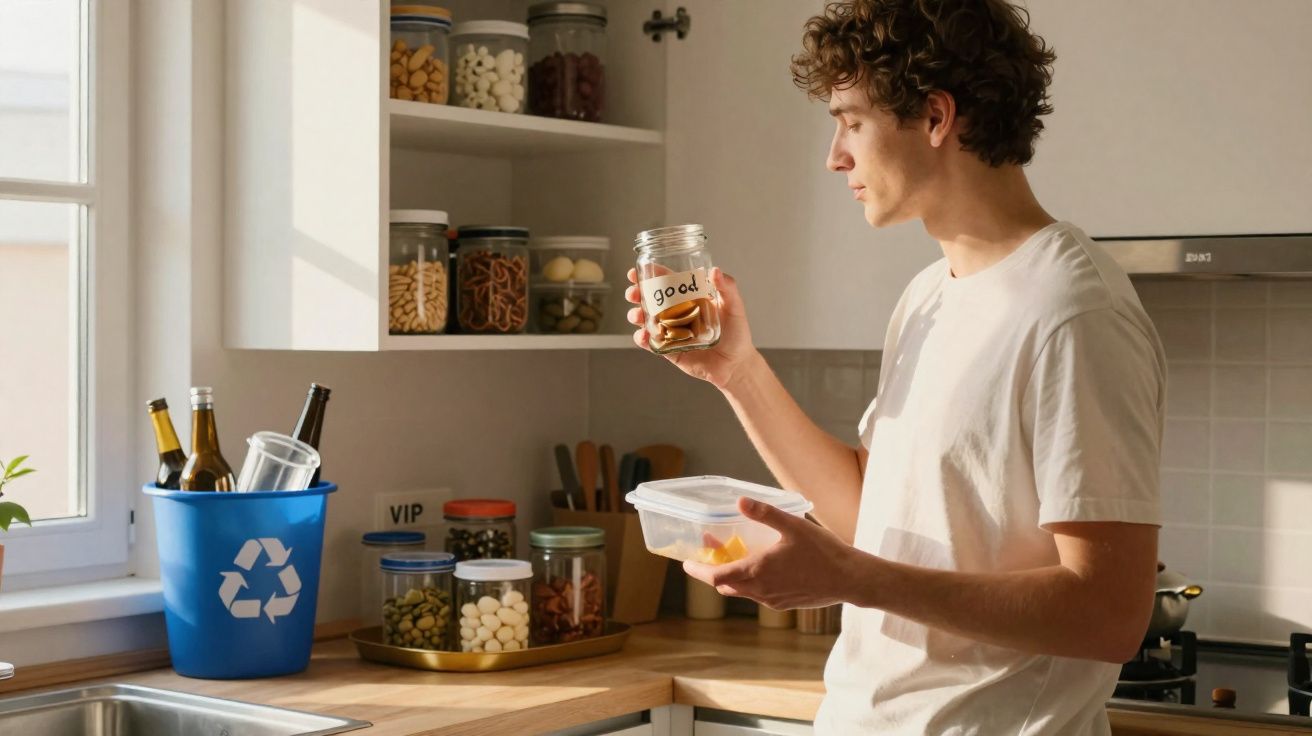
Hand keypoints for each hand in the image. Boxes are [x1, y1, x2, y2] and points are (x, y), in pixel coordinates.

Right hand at [625, 266, 758, 390]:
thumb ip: (728, 288)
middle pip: (650, 300)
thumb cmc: (737, 334)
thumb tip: (715, 270)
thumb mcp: (735, 307)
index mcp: (690, 299)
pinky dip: (642, 339)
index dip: (650, 276)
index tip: (635, 272)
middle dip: (637, 294)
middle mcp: (677, 313)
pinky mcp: (669, 350)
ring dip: (636, 315)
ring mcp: (671, 332)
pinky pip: (651, 344)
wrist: (736, 365)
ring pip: (646, 320)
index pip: (666, 283)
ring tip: (637, 316)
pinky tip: (643, 336)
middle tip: (633, 293)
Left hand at [683, 496, 862, 609]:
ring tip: (734, 557)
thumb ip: (764, 514)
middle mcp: (760, 591)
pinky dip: (750, 583)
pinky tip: (761, 567)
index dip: (698, 570)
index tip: (687, 563)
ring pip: (742, 592)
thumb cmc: (823, 552)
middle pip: (725, 586)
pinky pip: (758, 595)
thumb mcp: (792, 525)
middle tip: (710, 554)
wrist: (850, 579)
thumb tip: (740, 501)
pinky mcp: (784, 604)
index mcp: (757, 572)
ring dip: (732, 577)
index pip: (715, 577)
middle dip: (713, 571)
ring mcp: (772, 600)